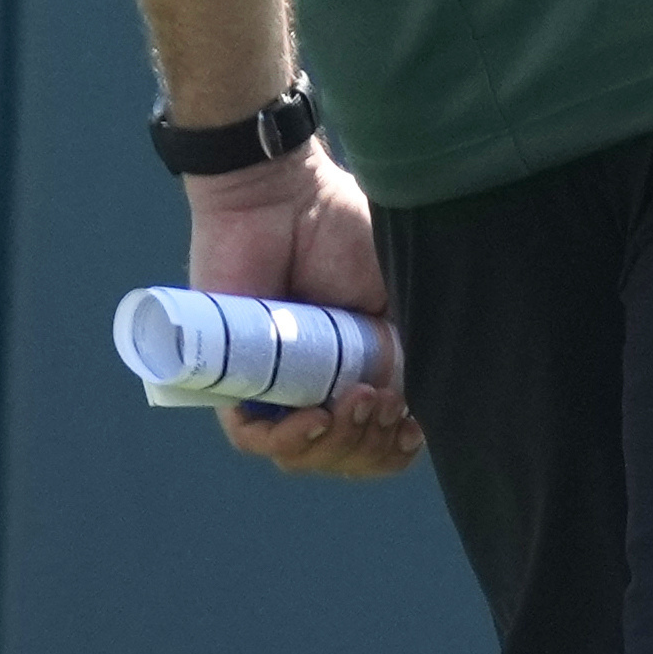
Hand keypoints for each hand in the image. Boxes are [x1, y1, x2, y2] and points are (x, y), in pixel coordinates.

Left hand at [186, 141, 423, 478]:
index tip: (411, 425)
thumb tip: (421, 412)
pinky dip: (289, 440)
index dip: (395, 446)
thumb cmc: (344, 233)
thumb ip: (408, 354)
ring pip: (304, 454)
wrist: (286, 197)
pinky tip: (318, 418)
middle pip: (344, 456)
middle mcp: (314, 385)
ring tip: (357, 399)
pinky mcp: (231, 377)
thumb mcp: (396, 299)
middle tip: (382, 401)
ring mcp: (273, 385)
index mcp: (356, 368)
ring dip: (341, 442)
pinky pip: (252, 437)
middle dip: (372, 444)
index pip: (376, 440)